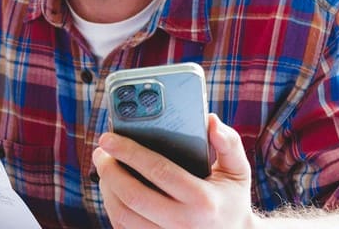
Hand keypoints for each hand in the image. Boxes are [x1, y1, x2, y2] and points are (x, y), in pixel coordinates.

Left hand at [92, 114, 261, 228]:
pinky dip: (112, 207)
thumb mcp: (238, 171)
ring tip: (104, 167)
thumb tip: (209, 120)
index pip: (159, 171)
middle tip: (100, 152)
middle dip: (110, 170)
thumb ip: (228, 143)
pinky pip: (124, 228)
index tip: (109, 137)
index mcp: (203, 200)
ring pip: (122, 216)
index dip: (129, 152)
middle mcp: (183, 223)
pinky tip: (112, 188)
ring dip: (106, 189)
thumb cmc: (231, 199)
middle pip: (133, 196)